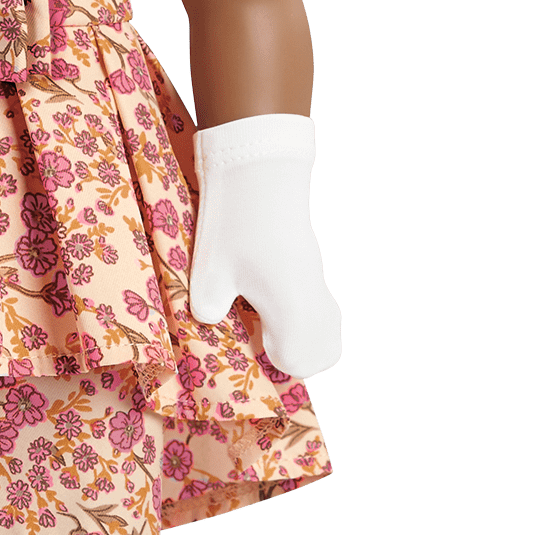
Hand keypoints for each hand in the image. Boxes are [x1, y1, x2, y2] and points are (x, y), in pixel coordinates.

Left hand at [188, 114, 341, 377]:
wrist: (260, 173)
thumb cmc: (236, 223)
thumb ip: (209, 307)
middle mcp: (314, 301)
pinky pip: (321, 310)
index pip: (300, 361)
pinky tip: (267, 295)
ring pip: (326, 331)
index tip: (250, 337)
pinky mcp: (313, 269)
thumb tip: (209, 322)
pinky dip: (301, 316)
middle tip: (258, 333)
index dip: (272, 359)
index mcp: (293, 308)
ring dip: (298, 336)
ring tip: (262, 316)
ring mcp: (318, 284)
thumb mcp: (211, 269)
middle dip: (291, 356)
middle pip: (322, 354)